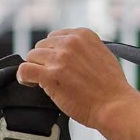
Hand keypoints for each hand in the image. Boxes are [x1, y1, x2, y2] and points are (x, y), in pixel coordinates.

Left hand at [16, 28, 132, 128]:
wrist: (115, 105)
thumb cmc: (111, 87)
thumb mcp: (102, 54)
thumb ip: (83, 48)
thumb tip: (64, 51)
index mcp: (83, 34)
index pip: (55, 37)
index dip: (54, 52)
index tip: (58, 65)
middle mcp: (70, 42)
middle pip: (41, 46)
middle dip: (45, 61)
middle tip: (55, 76)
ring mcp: (60, 58)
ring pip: (31, 57)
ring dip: (37, 70)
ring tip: (46, 82)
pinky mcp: (51, 76)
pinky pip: (25, 70)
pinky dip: (24, 77)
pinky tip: (31, 84)